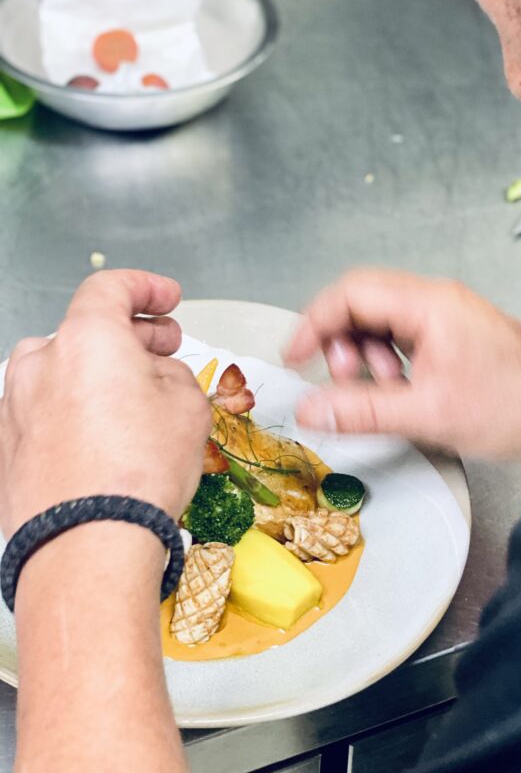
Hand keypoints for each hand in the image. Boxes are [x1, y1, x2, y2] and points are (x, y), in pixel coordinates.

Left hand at [0, 269, 210, 537]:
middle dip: (131, 337)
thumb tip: (157, 377)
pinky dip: (76, 412)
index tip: (167, 299)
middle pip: (87, 332)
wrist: (87, 548)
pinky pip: (47, 414)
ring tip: (137, 402)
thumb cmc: (137, 474)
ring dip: (100, 376)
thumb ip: (172, 374)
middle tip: (164, 350)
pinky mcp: (5, 450)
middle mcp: (40, 364)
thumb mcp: (187, 407)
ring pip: (63, 373)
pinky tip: (106, 439)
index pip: (110, 288)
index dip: (146, 288)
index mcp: (85, 339)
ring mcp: (14, 408)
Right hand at [284, 269, 520, 458]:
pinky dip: (391, 362)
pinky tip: (403, 391)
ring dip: (369, 355)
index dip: (314, 323)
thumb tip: (311, 410)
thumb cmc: (514, 405)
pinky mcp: (456, 335)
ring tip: (383, 391)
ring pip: (384, 321)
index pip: (350, 293)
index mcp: (428, 304)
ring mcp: (448, 316)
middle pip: (364, 303)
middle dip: (343, 342)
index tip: (296, 356)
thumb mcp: (427, 413)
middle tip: (346, 381)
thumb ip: (362, 410)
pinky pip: (406, 336)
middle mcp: (436, 300)